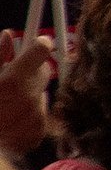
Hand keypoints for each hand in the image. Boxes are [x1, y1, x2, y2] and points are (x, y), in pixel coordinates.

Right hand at [0, 31, 53, 160]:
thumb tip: (6, 35)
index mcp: (11, 81)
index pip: (42, 49)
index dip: (39, 45)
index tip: (38, 44)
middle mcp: (26, 98)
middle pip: (44, 72)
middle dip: (31, 73)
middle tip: (14, 80)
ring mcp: (34, 118)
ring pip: (41, 95)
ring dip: (29, 97)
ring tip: (7, 106)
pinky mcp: (36, 134)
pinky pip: (41, 117)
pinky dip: (30, 118)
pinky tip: (12, 122)